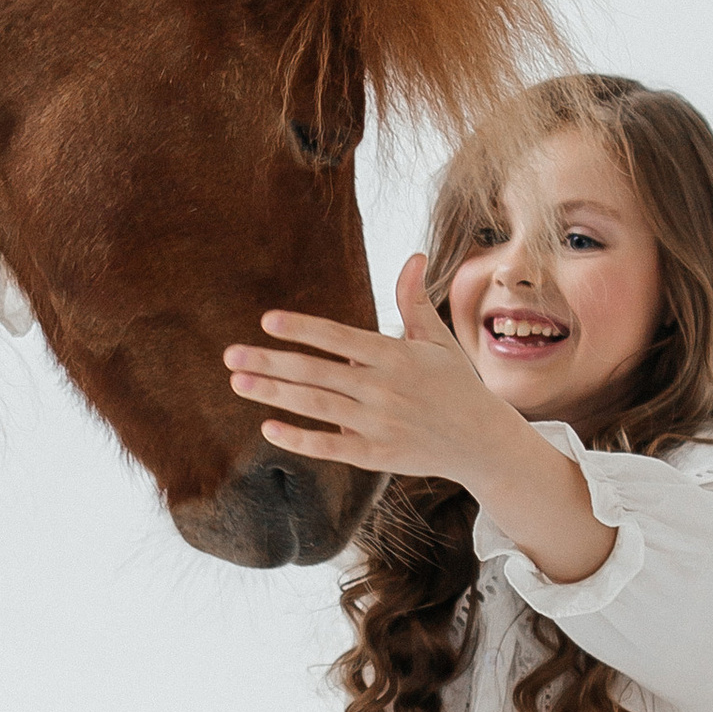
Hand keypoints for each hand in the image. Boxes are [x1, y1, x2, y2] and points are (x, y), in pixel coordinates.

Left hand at [223, 257, 619, 584]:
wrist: (482, 441)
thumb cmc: (456, 385)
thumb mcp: (437, 341)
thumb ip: (414, 300)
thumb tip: (412, 256)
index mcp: (395, 356)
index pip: (340, 338)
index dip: (303, 329)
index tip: (268, 321)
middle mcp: (383, 389)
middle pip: (316, 373)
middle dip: (270, 363)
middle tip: (230, 355)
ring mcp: (379, 424)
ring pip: (316, 407)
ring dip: (274, 394)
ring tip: (238, 382)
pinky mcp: (377, 455)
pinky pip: (331, 447)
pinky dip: (300, 439)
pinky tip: (269, 428)